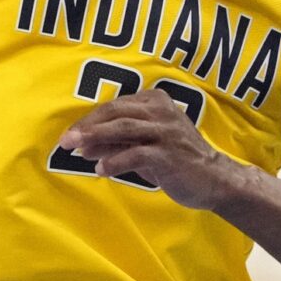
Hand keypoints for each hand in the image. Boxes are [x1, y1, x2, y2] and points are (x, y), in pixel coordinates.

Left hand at [58, 86, 243, 210]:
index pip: (114, 105)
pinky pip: (137, 154)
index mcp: (155, 101)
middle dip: (87, 126)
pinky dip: (116, 161)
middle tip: (65, 140)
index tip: (69, 134)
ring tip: (76, 151)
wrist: (215, 179)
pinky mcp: (170, 154)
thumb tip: (81, 147)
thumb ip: (115, 143)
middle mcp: (161, 111)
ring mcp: (167, 131)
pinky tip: (101, 170)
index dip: (89, 119)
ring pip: (124, 128)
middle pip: (116, 112)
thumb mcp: (143, 147)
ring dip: (96, 138)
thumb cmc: (176, 160)